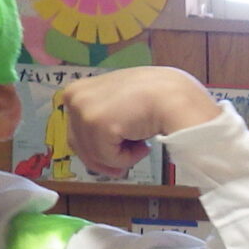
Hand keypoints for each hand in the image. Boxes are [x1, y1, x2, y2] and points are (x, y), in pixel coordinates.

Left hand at [53, 67, 220, 176]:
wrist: (174, 97)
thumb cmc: (157, 97)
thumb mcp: (120, 104)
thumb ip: (105, 120)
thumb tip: (100, 155)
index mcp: (78, 90)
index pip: (75, 131)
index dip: (98, 149)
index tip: (119, 153)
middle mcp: (74, 96)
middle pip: (79, 146)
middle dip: (106, 157)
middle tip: (132, 152)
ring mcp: (82, 109)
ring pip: (93, 155)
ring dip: (121, 156)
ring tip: (142, 142)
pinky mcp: (95, 123)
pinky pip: (108, 158)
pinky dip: (129, 158)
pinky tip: (143, 143)